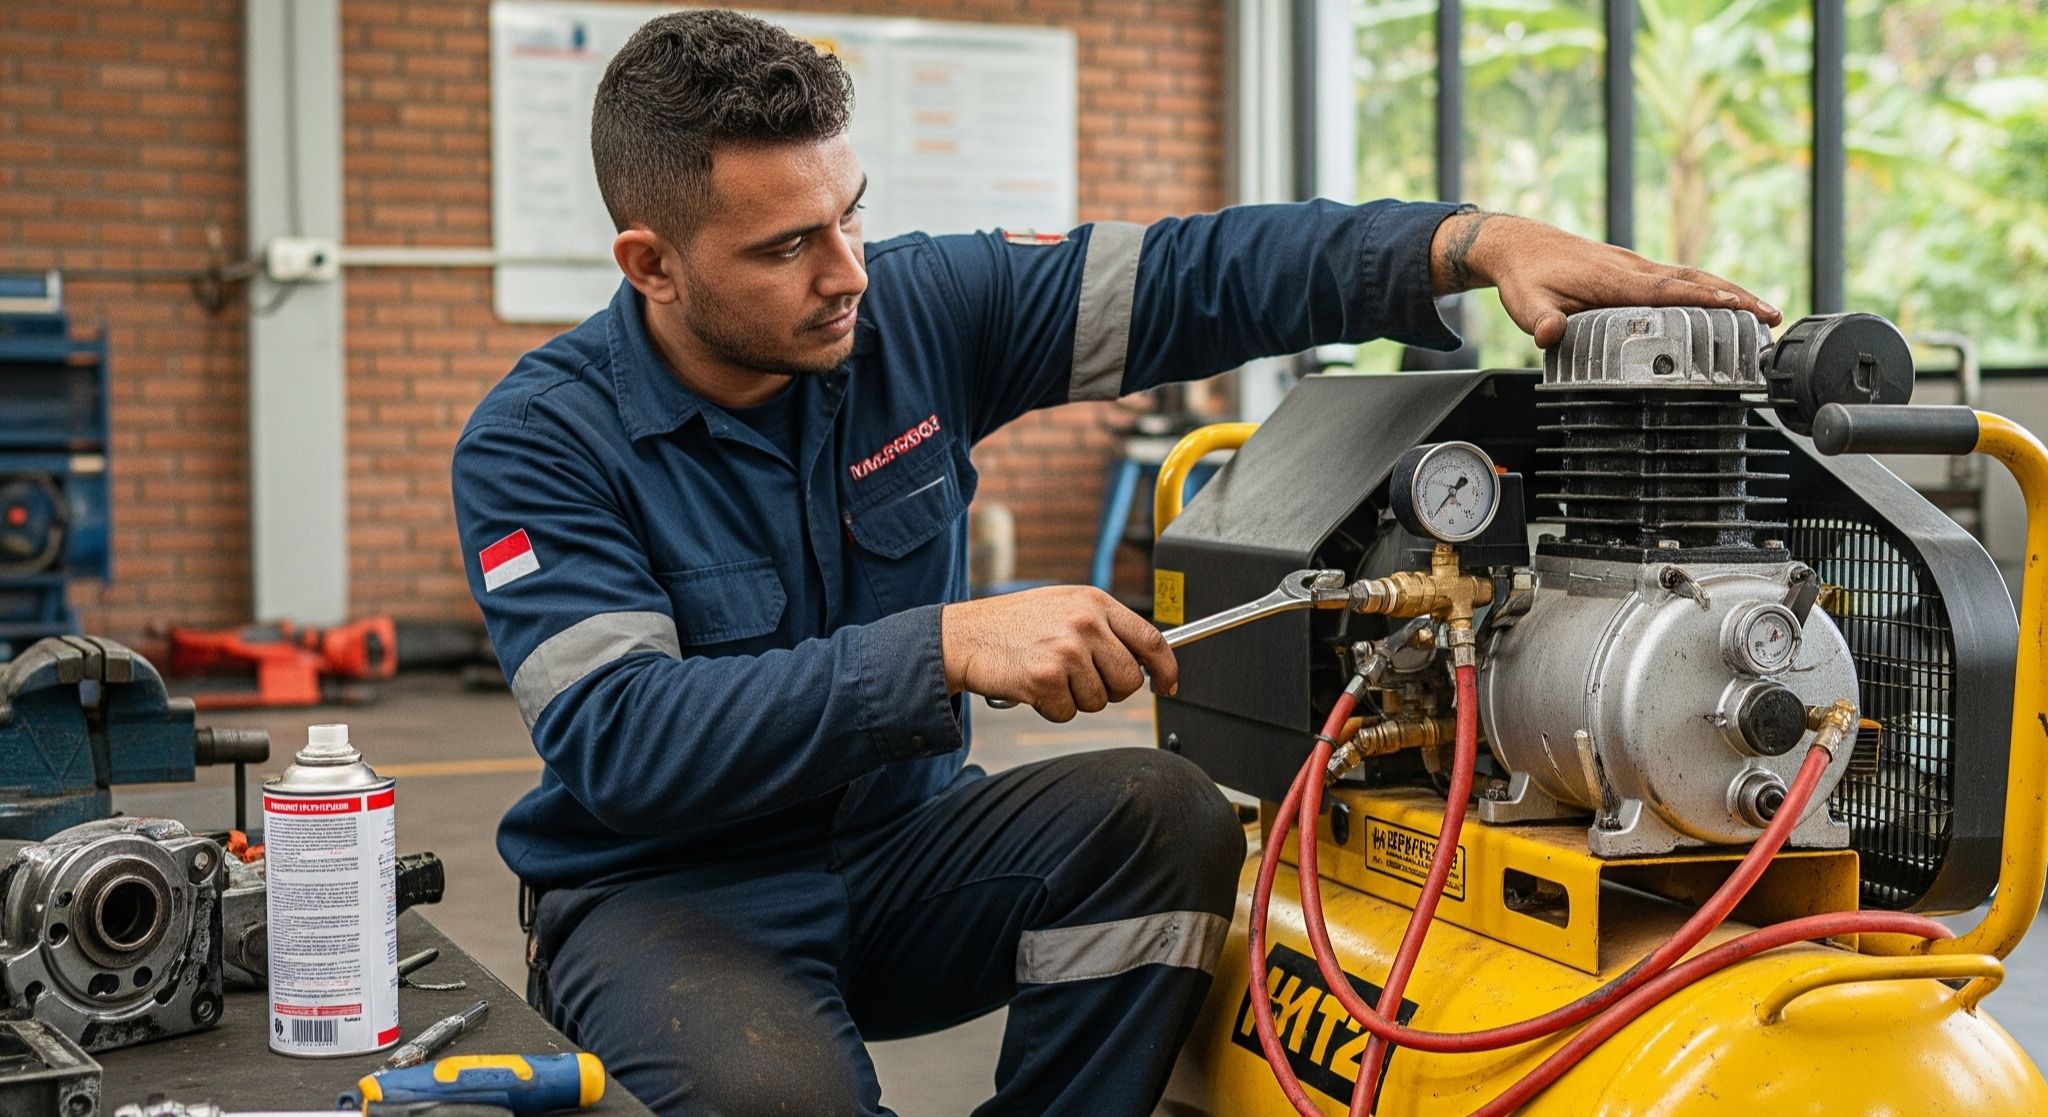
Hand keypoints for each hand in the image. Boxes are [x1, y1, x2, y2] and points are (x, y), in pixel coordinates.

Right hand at [941, 585, 1176, 722]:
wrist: (964, 636)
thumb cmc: (1013, 624)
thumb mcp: (1064, 606)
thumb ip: (1103, 627)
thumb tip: (1144, 660)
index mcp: (1094, 603)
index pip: (1152, 639)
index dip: (1167, 668)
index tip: (1168, 684)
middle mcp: (1085, 623)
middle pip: (1129, 680)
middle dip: (1110, 690)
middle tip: (1080, 681)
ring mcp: (1066, 651)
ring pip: (1098, 701)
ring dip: (1074, 699)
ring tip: (1048, 676)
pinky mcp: (1046, 679)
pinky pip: (1067, 713)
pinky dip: (1050, 709)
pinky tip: (1032, 686)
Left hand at [1429, 210, 1781, 348]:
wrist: (1516, 244)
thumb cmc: (1524, 275)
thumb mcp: (1524, 303)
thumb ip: (1538, 321)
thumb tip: (1548, 335)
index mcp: (1613, 279)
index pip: (1668, 290)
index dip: (1705, 299)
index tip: (1740, 308)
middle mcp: (1632, 269)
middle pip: (1695, 281)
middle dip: (1736, 298)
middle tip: (1772, 318)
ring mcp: (1636, 268)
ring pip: (1692, 279)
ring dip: (1730, 293)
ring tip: (1765, 314)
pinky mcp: (1633, 271)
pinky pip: (1679, 281)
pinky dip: (1708, 291)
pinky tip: (1726, 307)